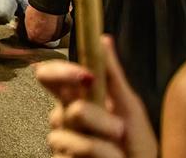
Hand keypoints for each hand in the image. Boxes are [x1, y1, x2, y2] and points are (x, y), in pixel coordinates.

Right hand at [35, 36, 156, 157]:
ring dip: (102, 147)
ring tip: (119, 153)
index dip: (60, 72)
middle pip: (65, 110)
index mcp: (76, 99)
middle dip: (98, 120)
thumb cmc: (136, 143)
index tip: (85, 76)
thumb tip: (103, 38)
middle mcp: (64, 120)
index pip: (48, 76)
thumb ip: (111, 75)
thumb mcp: (129, 107)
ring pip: (68, 138)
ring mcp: (61, 144)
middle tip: (120, 130)